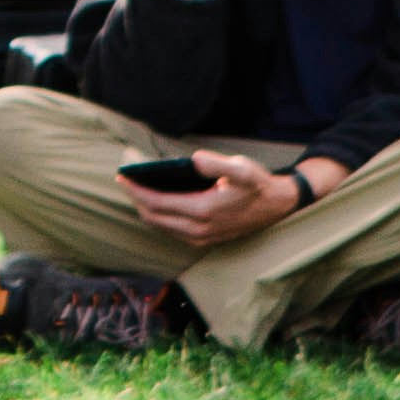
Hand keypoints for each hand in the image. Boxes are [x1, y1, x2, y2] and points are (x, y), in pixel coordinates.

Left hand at [127, 152, 343, 252]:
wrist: (276, 208)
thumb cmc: (257, 185)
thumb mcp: (242, 169)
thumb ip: (217, 163)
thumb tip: (193, 159)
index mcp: (202, 211)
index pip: (157, 204)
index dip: (136, 190)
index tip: (122, 176)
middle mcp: (198, 230)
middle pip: (153, 217)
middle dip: (136, 199)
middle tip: (126, 180)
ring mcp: (200, 238)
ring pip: (160, 226)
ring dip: (146, 209)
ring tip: (137, 188)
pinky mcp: (203, 240)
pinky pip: (171, 230)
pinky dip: (159, 217)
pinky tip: (156, 200)